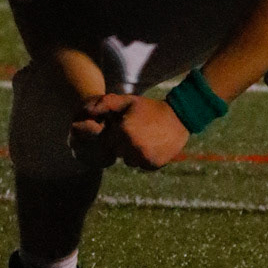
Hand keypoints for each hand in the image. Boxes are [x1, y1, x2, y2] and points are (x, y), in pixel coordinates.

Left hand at [69, 92, 189, 171]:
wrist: (179, 117)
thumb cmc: (150, 108)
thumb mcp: (128, 101)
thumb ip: (106, 104)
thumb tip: (87, 110)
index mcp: (123, 131)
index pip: (108, 141)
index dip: (116, 134)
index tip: (127, 127)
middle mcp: (131, 147)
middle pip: (118, 152)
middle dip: (124, 144)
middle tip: (138, 132)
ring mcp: (143, 157)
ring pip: (129, 161)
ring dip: (134, 153)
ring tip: (146, 139)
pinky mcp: (153, 164)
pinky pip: (142, 165)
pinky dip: (145, 158)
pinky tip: (153, 146)